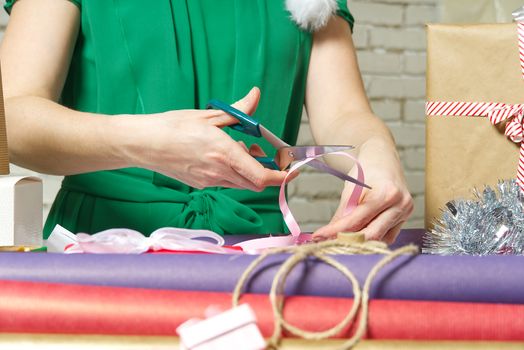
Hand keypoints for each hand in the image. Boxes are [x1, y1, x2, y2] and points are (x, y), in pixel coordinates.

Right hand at [122, 87, 288, 190]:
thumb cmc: (173, 127)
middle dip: (266, 171)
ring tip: (238, 149)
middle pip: (256, 183)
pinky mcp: (200, 184)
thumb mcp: (209, 115)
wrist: (144, 143)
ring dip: (249, 171)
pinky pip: (226, 183)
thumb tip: (255, 95)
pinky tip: (222, 156)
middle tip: (261, 151)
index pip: (262, 176)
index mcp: (225, 154)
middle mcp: (220, 172)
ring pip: (241, 184)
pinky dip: (233, 173)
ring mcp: (209, 181)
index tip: (292, 172)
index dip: (282, 177)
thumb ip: (238, 110)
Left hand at [312, 139, 413, 243]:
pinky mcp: (405, 217)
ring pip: (379, 239)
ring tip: (340, 239)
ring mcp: (405, 212)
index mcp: (386, 194)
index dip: (336, 231)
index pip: (357, 220)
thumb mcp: (350, 188)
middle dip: (348, 242)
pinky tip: (360, 235)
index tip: (319, 237)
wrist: (382, 159)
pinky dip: (372, 238)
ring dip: (359, 242)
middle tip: (328, 243)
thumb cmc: (366, 170)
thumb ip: (343, 213)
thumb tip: (330, 235)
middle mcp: (400, 205)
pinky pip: (387, 236)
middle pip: (371, 235)